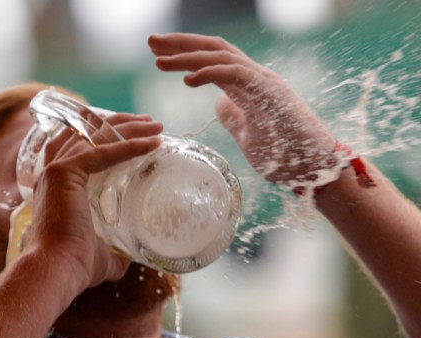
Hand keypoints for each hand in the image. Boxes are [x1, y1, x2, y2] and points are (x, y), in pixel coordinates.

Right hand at [25, 113, 162, 294]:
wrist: (58, 271)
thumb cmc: (77, 266)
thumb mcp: (103, 252)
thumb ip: (116, 249)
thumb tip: (132, 256)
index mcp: (59, 187)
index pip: (81, 148)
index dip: (108, 137)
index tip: (137, 134)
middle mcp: (53, 173)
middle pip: (87, 133)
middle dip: (121, 124)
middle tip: (150, 123)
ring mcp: (56, 170)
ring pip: (95, 136)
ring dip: (128, 128)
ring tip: (156, 125)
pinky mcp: (64, 173)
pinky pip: (102, 151)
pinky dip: (129, 145)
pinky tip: (153, 143)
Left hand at [148, 33, 336, 186]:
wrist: (315, 168)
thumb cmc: (285, 155)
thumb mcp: (249, 135)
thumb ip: (234, 116)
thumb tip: (218, 104)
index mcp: (248, 85)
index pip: (213, 60)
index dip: (185, 54)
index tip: (158, 56)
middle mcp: (255, 76)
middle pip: (213, 49)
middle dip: (180, 44)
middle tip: (150, 42)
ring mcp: (264, 82)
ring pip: (221, 56)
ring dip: (188, 56)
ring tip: (158, 59)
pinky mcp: (269, 93)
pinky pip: (235, 75)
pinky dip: (209, 73)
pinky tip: (187, 79)